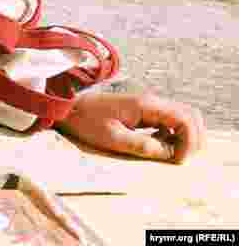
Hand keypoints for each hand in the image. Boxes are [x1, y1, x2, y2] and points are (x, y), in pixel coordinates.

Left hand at [56, 92, 205, 162]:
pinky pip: (168, 122)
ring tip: (170, 154)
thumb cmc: (86, 120)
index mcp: (146, 104)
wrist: (68, 106)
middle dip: (193, 139)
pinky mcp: (144, 111)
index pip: (185, 119)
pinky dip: (172, 135)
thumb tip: (170, 154)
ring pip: (182, 118)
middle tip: (180, 159)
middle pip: (190, 116)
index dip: (190, 142)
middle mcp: (152, 101)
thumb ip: (141, 145)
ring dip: (184, 137)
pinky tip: (158, 146)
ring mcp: (149, 105)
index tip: (178, 160)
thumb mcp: (112, 137)